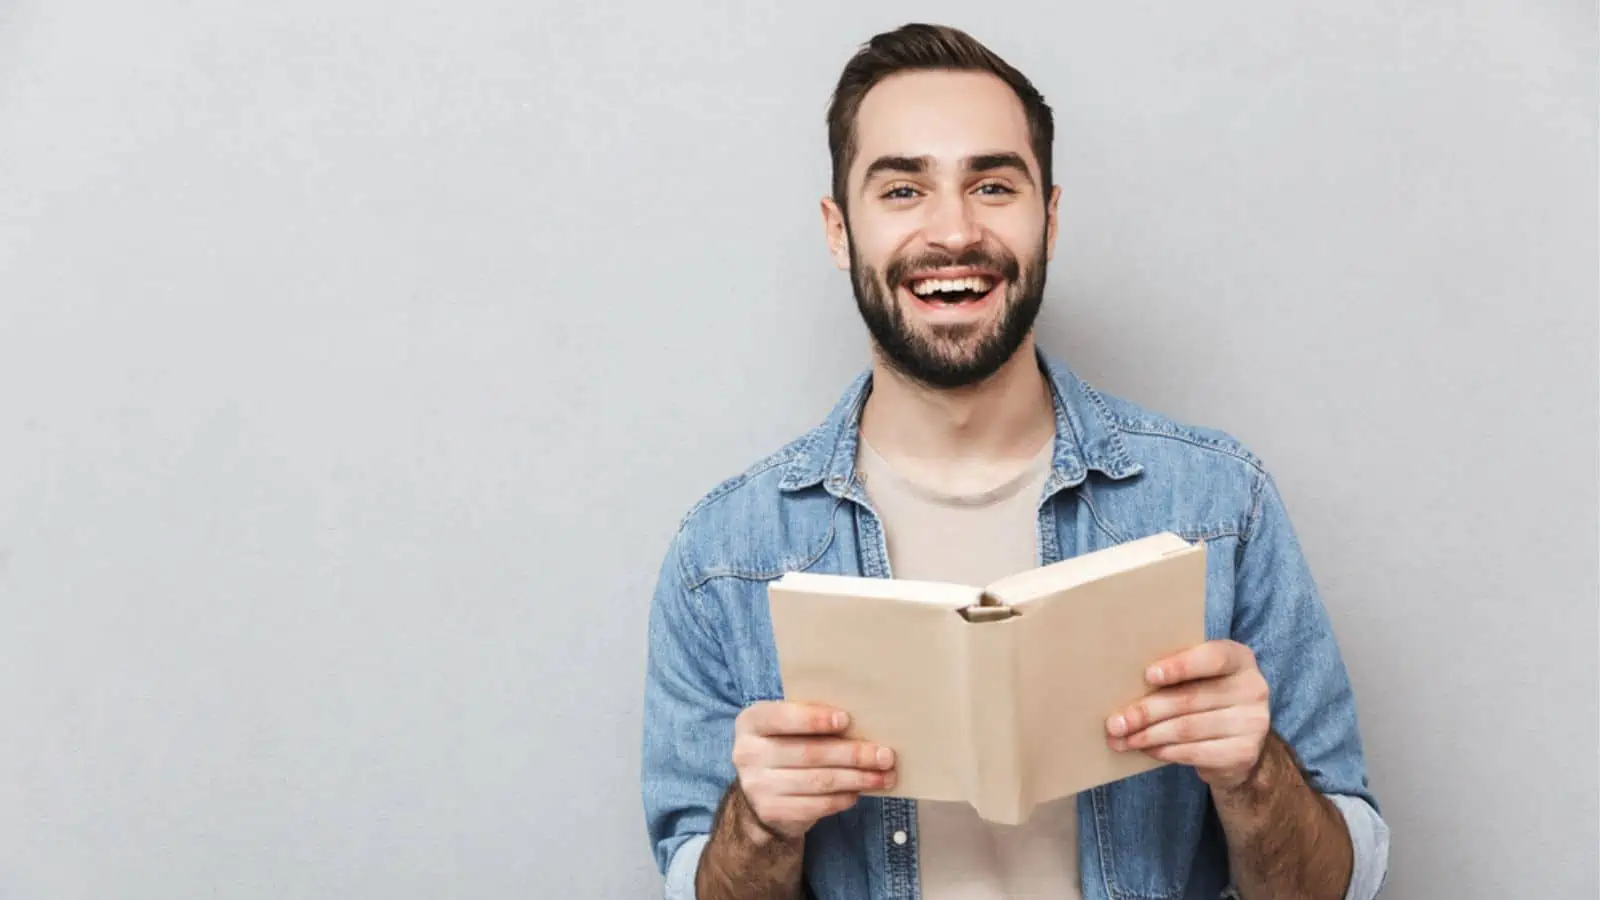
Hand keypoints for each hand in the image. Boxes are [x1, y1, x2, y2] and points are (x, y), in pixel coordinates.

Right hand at [731, 701, 896, 840]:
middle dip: (852, 754)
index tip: (846, 720)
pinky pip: (816, 805)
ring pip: (818, 781)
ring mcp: (757, 786)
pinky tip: (859, 792)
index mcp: (752, 722)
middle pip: (809, 753)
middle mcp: (747, 754)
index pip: (781, 718)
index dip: (813, 719)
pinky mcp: (772, 811)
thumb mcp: (787, 726)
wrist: (760, 791)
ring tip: (883, 776)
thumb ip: (811, 718)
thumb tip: (863, 722)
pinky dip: (843, 798)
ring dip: (856, 779)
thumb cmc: (785, 746)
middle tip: (884, 755)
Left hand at [1105, 639, 1270, 790]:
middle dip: (1146, 711)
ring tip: (1122, 739)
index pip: (1213, 658)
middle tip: (1115, 722)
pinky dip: (1164, 751)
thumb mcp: (1199, 678)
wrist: (1238, 742)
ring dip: (1148, 735)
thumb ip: (1175, 672)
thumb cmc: (1206, 698)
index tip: (1148, 675)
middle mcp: (1253, 689)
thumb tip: (1122, 684)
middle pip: (1190, 699)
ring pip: (1187, 728)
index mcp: (1240, 659)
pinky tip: (1146, 749)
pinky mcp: (1244, 753)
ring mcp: (1253, 723)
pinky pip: (1195, 752)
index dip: (1180, 666)